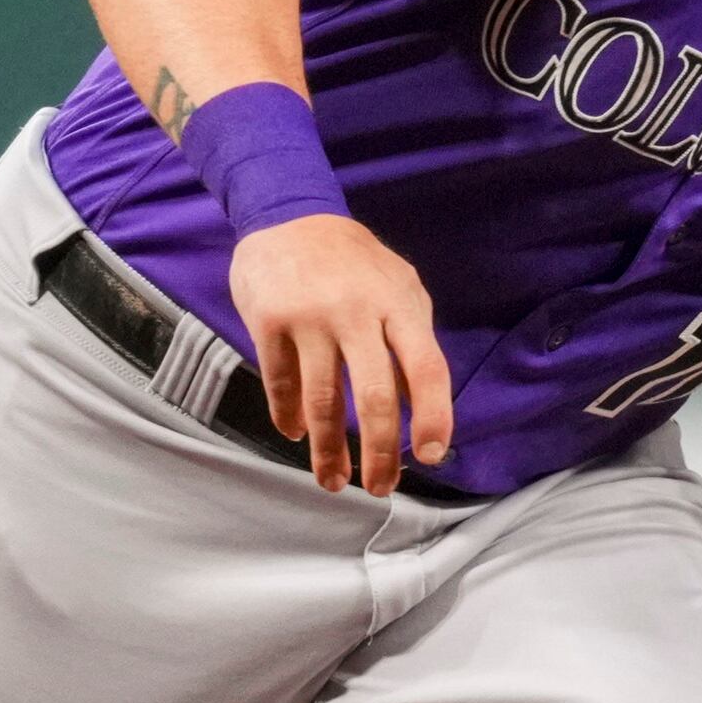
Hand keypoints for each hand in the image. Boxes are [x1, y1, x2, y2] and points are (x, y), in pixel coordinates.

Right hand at [226, 215, 455, 493]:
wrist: (289, 215)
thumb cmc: (356, 264)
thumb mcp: (399, 290)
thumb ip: (414, 343)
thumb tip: (421, 411)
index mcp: (400, 304)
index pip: (427, 368)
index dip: (433, 417)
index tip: (430, 456)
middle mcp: (357, 311)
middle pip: (374, 397)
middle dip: (380, 452)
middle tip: (382, 487)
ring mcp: (310, 316)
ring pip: (322, 401)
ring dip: (328, 450)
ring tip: (334, 481)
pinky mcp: (268, 321)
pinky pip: (280, 383)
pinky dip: (288, 417)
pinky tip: (296, 436)